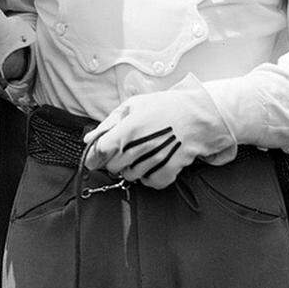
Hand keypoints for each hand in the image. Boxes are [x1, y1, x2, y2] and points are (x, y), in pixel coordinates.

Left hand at [83, 80, 235, 188]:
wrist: (198, 116)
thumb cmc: (166, 107)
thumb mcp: (134, 105)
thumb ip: (109, 123)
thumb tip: (90, 139)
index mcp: (128, 129)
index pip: (100, 151)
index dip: (94, 156)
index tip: (95, 157)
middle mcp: (139, 148)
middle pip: (112, 166)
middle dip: (113, 159)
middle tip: (124, 148)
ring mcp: (154, 162)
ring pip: (129, 176)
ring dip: (130, 167)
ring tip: (141, 152)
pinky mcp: (168, 172)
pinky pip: (148, 183)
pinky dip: (147, 176)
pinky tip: (152, 162)